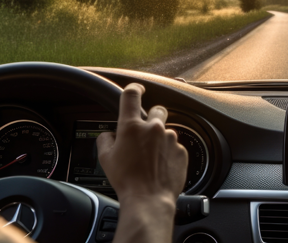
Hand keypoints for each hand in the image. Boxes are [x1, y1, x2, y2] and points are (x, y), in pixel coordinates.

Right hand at [97, 83, 187, 202]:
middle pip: (157, 109)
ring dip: (160, 139)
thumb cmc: (127, 180)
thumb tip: (108, 135)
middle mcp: (154, 128)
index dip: (134, 88)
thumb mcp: (106, 158)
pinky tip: (160, 166)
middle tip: (144, 134)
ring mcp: (170, 139)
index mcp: (132, 126)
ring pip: (166, 131)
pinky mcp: (181, 151)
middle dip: (151, 118)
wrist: (149, 198)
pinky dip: (168, 153)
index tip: (137, 89)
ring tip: (151, 158)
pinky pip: (175, 146)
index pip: (131, 95)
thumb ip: (105, 139)